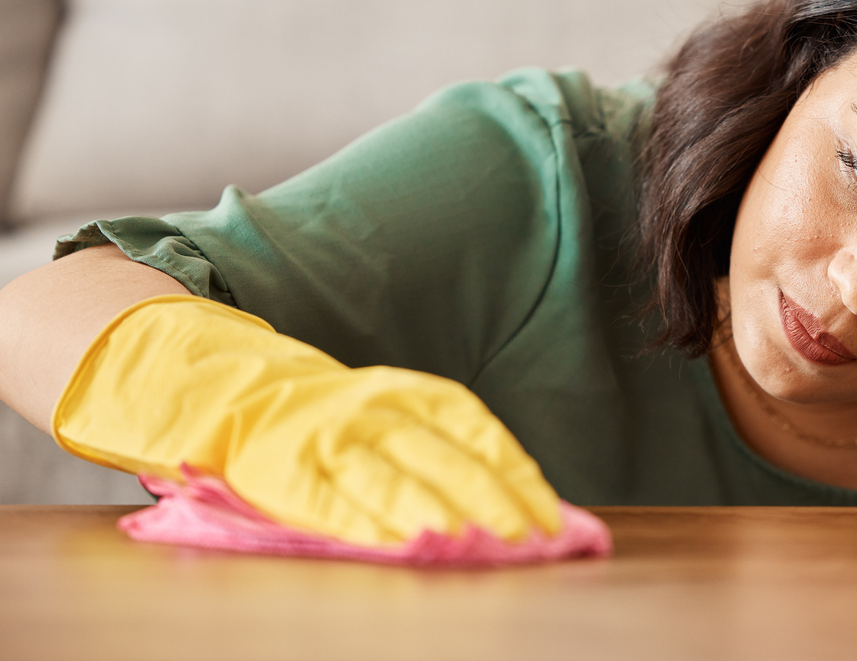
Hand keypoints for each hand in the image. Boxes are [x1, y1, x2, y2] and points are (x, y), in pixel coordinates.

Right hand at [54, 296, 561, 544]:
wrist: (227, 388)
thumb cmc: (324, 413)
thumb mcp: (386, 411)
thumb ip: (437, 445)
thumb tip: (510, 495)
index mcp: (404, 391)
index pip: (475, 427)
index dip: (516, 470)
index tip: (552, 512)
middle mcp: (373, 408)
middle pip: (447, 455)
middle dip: (494, 498)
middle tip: (534, 538)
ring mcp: (329, 437)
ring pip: (397, 477)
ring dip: (443, 514)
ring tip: (480, 545)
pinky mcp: (287, 469)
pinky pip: (335, 501)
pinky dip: (371, 524)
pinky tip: (402, 546)